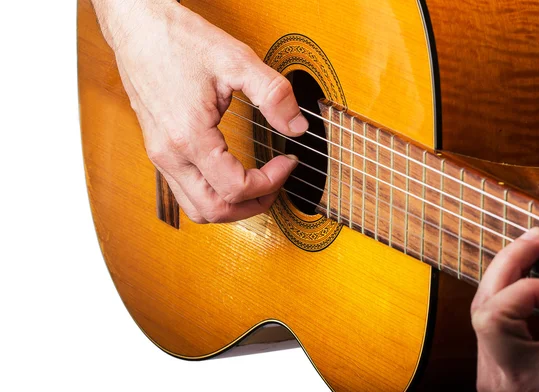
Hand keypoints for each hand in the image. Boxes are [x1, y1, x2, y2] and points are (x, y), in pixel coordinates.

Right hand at [91, 0, 307, 222]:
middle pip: (214, 211)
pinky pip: (185, 190)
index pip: (235, 188)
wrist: (136, 26)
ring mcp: (160, 155)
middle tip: (276, 184)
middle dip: (252, 206)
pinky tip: (230, 175)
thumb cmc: (177, 40)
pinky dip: (212, 194)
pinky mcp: (158, 149)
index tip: (286, 162)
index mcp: (188, 137)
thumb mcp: (236, 61)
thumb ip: (273, 94)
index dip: (270, 182)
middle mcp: (169, 154)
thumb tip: (297, 126)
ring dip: (230, 206)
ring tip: (256, 187)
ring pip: (196, 207)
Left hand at [471, 204, 538, 390]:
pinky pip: (485, 322)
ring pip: (482, 312)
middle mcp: (515, 377)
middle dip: (516, 262)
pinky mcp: (487, 372)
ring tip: (530, 250)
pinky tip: (520, 283)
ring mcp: (493, 375)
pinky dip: (502, 295)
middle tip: (538, 235)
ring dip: (504, 275)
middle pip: (500, 307)